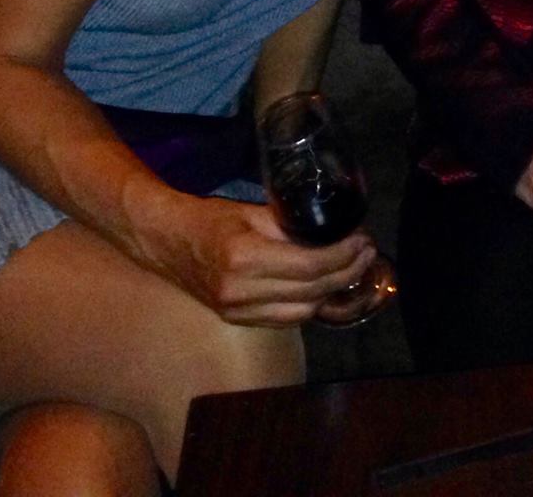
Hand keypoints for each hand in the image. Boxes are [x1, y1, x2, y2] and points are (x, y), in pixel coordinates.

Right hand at [150, 195, 377, 325]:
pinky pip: (285, 320)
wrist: (166, 243)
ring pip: (302, 312)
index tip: (362, 240)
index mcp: (245, 258)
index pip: (309, 265)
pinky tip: (324, 287)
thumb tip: (332, 233)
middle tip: (366, 252)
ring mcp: (238, 311)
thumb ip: (290, 226)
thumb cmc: (209, 220)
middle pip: (311, 291)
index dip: (343, 255)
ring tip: (352, 268)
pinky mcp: (237, 321)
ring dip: (333, 292)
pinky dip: (310, 306)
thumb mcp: (251, 212)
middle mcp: (241, 291)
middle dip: (346, 272)